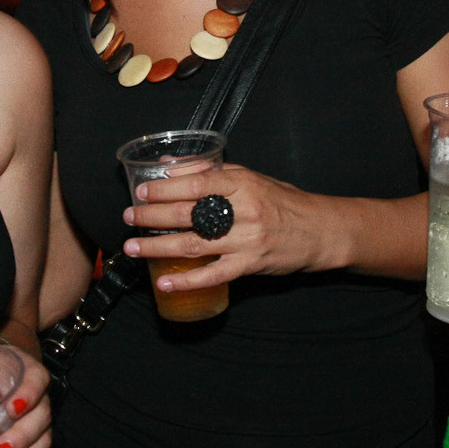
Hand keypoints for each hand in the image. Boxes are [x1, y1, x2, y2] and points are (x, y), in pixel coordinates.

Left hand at [121, 163, 327, 289]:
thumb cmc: (282, 201)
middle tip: (129, 217)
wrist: (319, 230)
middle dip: (153, 216)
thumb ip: (211, 171)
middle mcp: (244, 211)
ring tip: (134, 248)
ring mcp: (247, 240)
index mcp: (243, 183)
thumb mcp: (250, 177)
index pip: (198, 183)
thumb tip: (169, 166)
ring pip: (195, 244)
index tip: (143, 192)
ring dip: (159, 247)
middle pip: (190, 214)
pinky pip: (214, 275)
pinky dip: (188, 280)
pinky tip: (165, 281)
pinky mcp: (250, 265)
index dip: (167, 188)